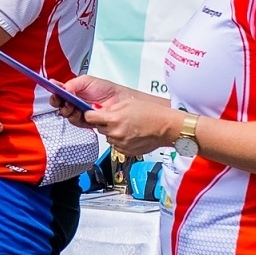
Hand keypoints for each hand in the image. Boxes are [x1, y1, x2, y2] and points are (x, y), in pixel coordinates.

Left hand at [60, 75, 178, 153]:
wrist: (166, 127)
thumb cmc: (152, 114)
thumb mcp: (128, 103)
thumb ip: (111, 108)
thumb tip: (100, 111)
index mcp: (114, 119)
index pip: (90, 118)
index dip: (90, 115)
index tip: (92, 114)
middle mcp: (115, 133)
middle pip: (99, 128)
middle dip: (105, 123)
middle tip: (118, 119)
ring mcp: (120, 144)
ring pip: (108, 137)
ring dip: (113, 133)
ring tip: (127, 127)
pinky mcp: (125, 151)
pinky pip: (116, 145)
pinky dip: (120, 140)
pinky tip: (131, 134)